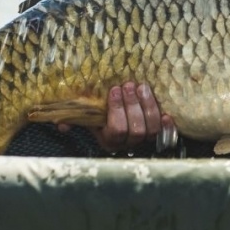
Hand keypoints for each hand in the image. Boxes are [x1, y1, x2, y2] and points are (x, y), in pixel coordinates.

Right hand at [55, 81, 176, 153]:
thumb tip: (61, 125)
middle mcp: (128, 144)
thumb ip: (73, 118)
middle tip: (128, 85)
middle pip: (136, 130)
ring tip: (142, 87)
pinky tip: (167, 112)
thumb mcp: (85, 115)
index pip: (117, 130)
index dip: (117, 110)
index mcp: (109, 141)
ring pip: (152, 129)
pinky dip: (167, 123)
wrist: (116, 114)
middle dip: (133, 105)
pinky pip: (166, 132)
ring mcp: (144, 140)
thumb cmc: (99, 113)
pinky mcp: (159, 134)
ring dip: (148, 106)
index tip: (114, 90)